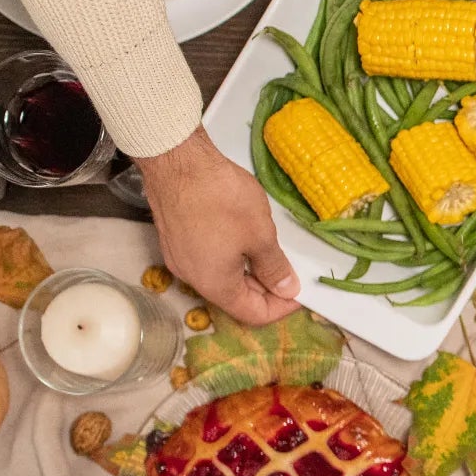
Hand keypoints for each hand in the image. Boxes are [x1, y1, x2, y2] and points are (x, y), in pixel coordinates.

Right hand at [140, 127, 299, 325]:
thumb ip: (274, 268)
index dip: (281, 308)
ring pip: (221, 278)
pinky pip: (208, 260)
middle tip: (290, 271)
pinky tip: (246, 239)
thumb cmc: (220, 198)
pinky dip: (232, 258)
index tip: (300, 293)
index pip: (252, 314)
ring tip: (272, 252)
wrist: (177, 161)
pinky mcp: (176, 239)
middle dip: (266, 290)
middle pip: (235, 298)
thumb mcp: (260, 235)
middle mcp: (192, 277)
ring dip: (249, 272)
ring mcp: (180, 258)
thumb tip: (286, 289)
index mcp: (214, 284)